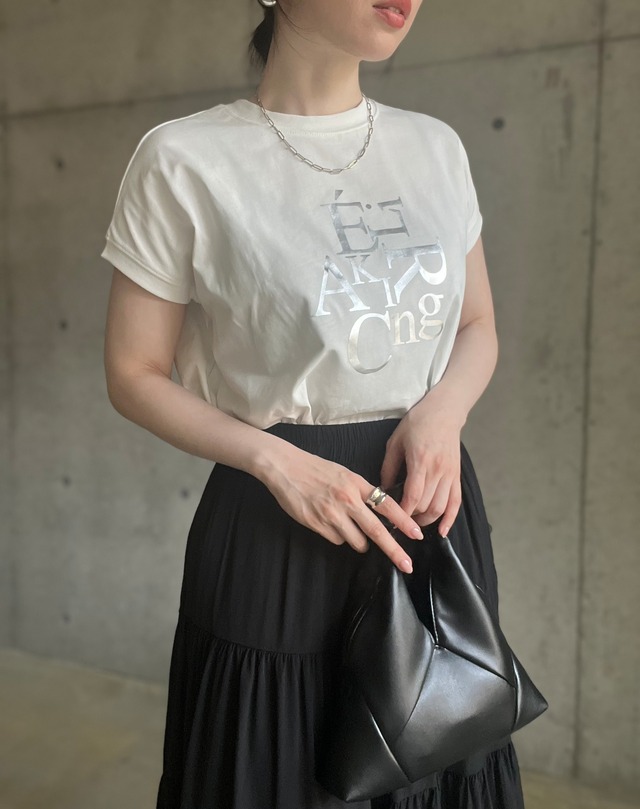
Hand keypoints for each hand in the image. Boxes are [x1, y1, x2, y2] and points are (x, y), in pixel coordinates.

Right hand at [258, 444, 424, 573]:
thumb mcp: (344, 474)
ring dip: (359, 541)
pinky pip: (336, 540)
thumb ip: (361, 492)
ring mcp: (331, 513)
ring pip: (356, 541)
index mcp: (356, 484)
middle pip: (376, 530)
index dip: (404, 521)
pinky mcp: (317, 524)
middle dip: (394, 550)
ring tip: (347, 526)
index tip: (417, 534)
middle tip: (407, 564)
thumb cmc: (315, 469)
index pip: (387, 505)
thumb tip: (378, 513)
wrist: (285, 467)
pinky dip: (337, 536)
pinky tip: (327, 522)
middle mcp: (347, 499)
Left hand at [379, 396, 464, 536]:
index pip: (413, 496)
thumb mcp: (395, 442)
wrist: (444, 411)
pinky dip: (450, 519)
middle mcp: (437, 470)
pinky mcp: (457, 475)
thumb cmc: (417, 423)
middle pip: (426, 505)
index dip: (403, 512)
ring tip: (414, 523)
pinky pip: (456, 502)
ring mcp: (450, 474)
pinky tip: (443, 531)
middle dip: (411, 518)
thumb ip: (389, 468)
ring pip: (441, 507)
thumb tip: (384, 491)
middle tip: (398, 520)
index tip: (391, 519)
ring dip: (427, 520)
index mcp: (420, 461)